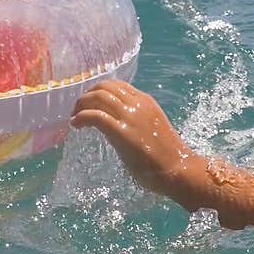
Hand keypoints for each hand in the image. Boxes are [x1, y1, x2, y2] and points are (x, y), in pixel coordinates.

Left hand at [71, 79, 193, 198]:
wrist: (179, 169)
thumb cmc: (168, 155)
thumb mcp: (152, 127)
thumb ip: (137, 119)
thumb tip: (118, 123)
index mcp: (145, 101)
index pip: (117, 85)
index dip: (98, 90)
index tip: (89, 102)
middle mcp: (137, 103)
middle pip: (105, 87)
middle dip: (87, 95)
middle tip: (78, 109)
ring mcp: (130, 116)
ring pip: (98, 97)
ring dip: (81, 105)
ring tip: (74, 116)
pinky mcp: (122, 132)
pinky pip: (95, 116)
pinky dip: (82, 117)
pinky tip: (76, 124)